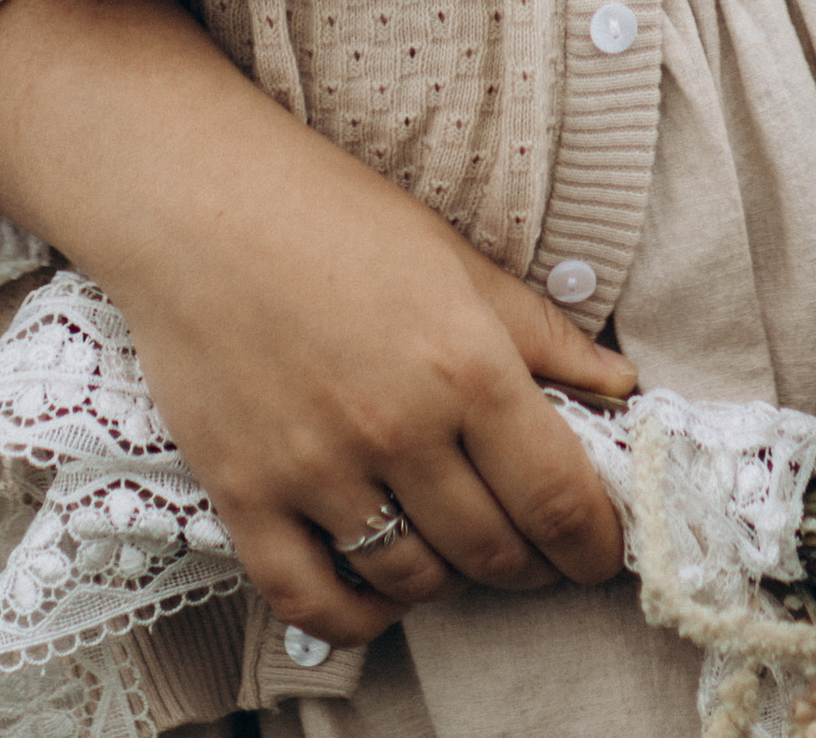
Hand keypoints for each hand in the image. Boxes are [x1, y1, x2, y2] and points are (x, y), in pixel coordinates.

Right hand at [0, 0, 636, 644]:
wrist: (196, 200)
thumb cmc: (331, 214)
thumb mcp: (453, 258)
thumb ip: (540, 333)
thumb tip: (618, 388)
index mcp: (464, 362)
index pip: (559, 497)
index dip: (596, 542)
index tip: (602, 550)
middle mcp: (397, 427)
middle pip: (495, 549)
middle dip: (533, 561)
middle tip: (539, 548)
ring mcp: (317, 469)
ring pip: (416, 579)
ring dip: (453, 579)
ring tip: (460, 548)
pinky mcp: (245, 495)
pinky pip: (315, 599)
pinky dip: (361, 615)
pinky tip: (382, 590)